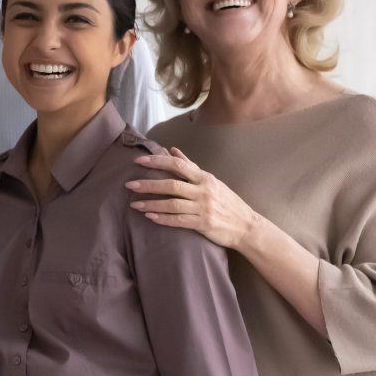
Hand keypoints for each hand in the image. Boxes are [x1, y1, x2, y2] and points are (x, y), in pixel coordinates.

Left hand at [125, 148, 260, 249]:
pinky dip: (163, 218)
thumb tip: (172, 149)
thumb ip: (191, 166)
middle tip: (129, 185)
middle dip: (148, 184)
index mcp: (204, 177)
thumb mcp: (211, 181)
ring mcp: (203, 207)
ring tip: (134, 204)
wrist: (246, 226)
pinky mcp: (203, 223)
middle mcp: (203, 190)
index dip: (157, 161)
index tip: (138, 161)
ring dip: (151, 203)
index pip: (178, 164)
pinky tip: (150, 217)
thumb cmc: (226, 202)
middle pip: (171, 184)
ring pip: (172, 204)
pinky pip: (179, 220)